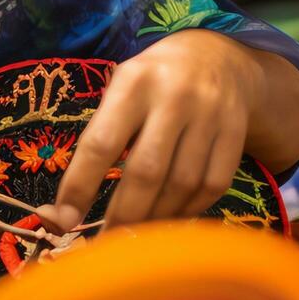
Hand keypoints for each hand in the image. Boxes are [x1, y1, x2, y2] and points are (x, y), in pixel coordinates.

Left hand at [48, 30, 264, 231]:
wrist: (219, 56)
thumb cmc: (152, 82)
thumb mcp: (121, 89)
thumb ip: (98, 139)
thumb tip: (63, 210)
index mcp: (134, 82)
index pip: (101, 142)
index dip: (80, 186)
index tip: (62, 221)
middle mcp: (175, 96)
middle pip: (146, 171)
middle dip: (122, 215)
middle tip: (104, 243)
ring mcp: (211, 115)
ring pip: (181, 184)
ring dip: (155, 219)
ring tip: (135, 236)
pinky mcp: (237, 133)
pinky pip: (212, 185)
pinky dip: (188, 210)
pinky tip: (168, 218)